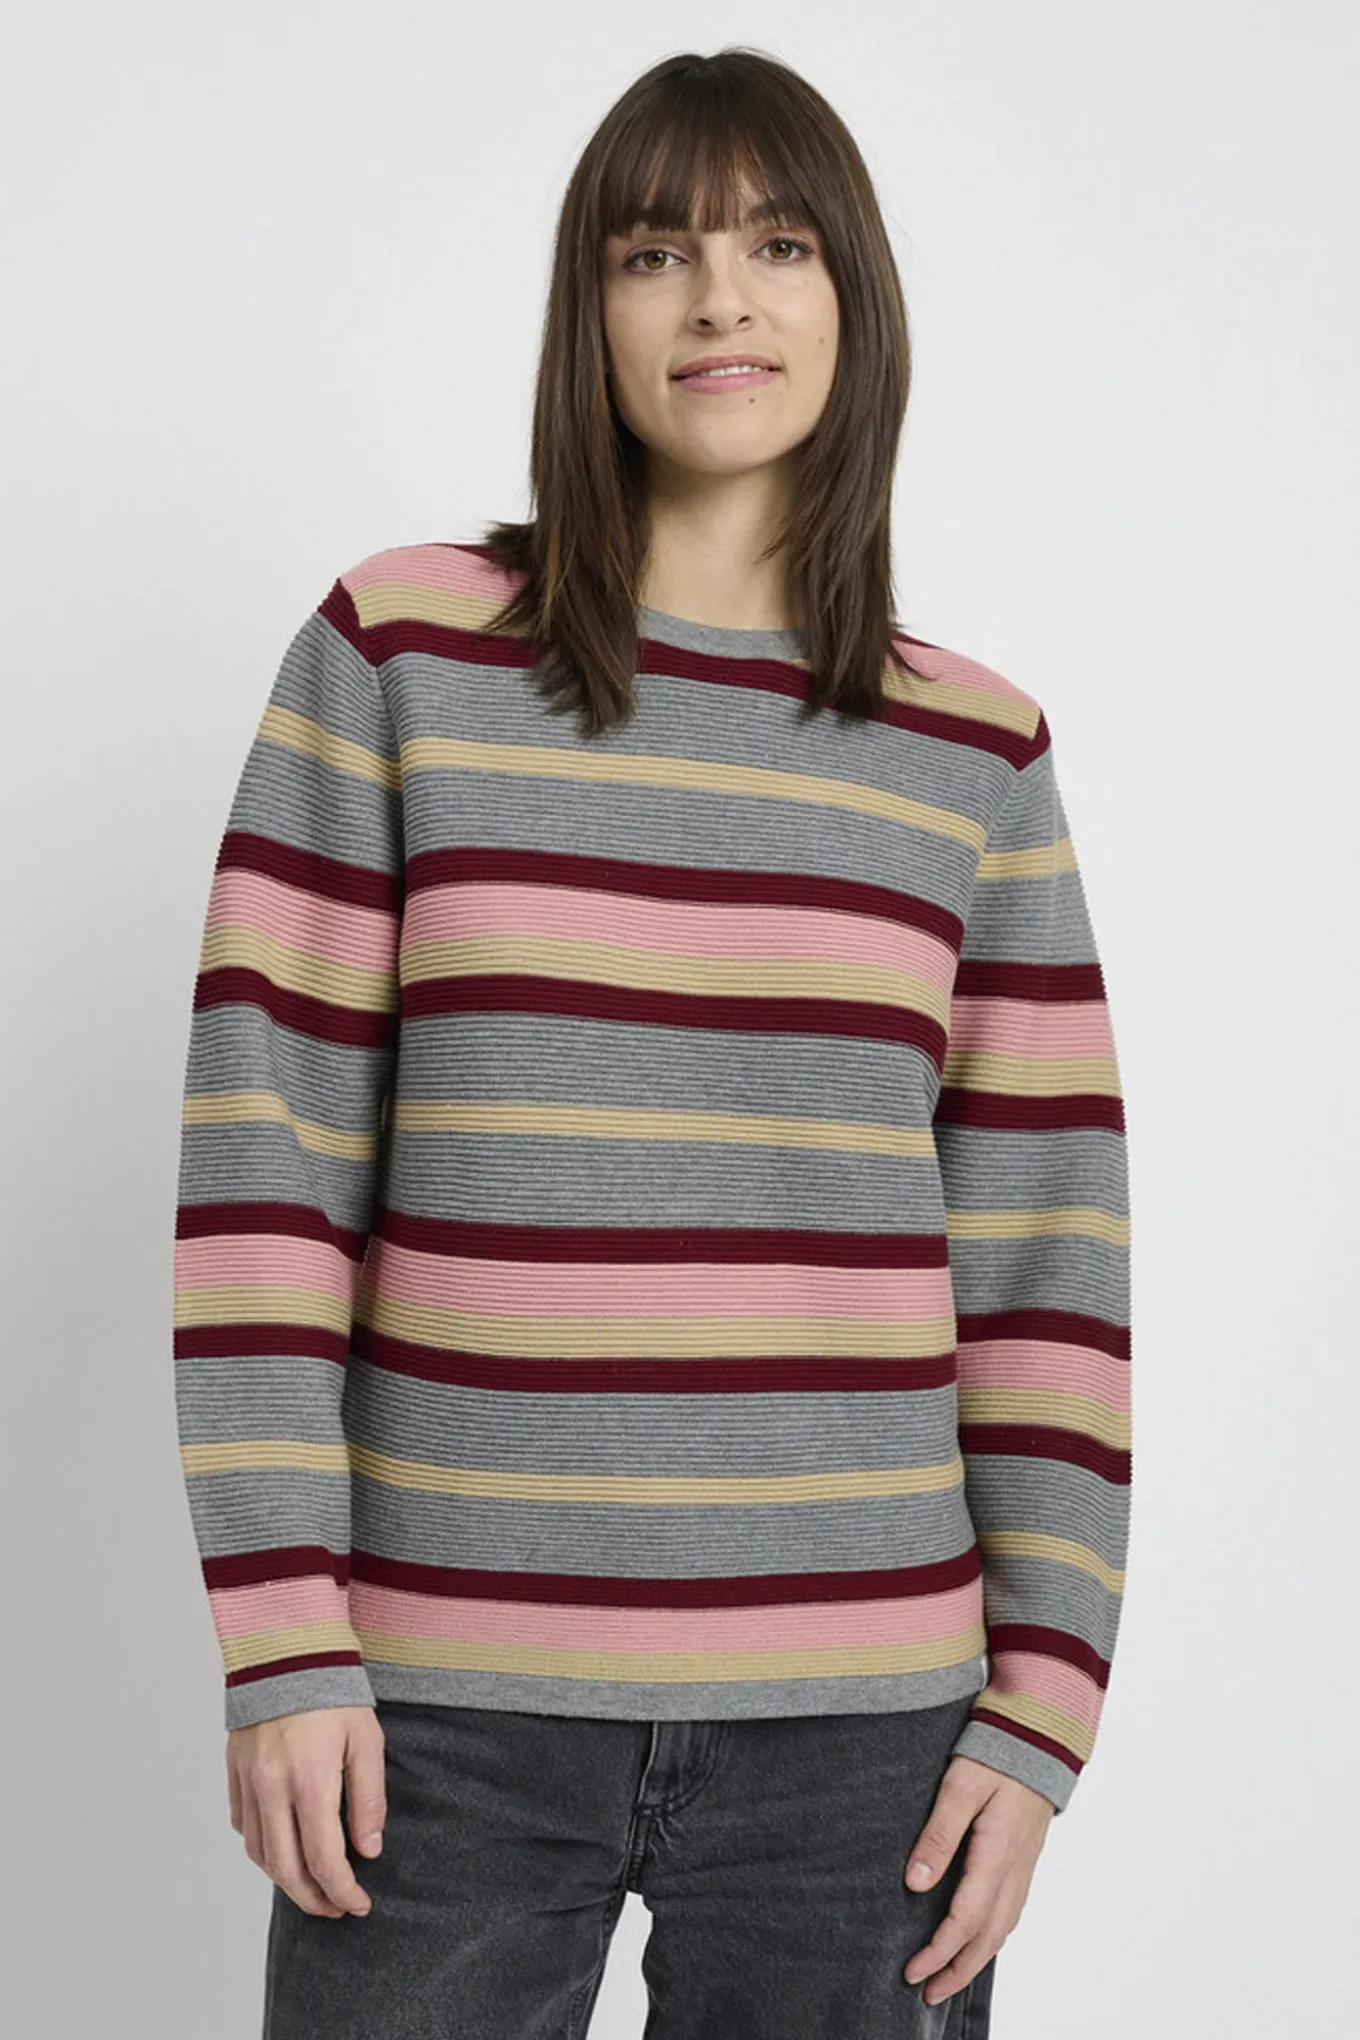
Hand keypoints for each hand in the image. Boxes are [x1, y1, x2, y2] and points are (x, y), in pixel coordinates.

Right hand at [227, 1704, 386, 1917]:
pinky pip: (242, 1826)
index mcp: (310, 1782)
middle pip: (286, 1870)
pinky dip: (262, 1848)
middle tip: (336, 1908)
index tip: (359, 1904)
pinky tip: (283, 1848)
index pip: (324, 1860)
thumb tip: (369, 1850)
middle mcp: (272, 1789)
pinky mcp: (233, 1772)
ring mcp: (248, 1782)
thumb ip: (369, 1800)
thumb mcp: (366, 1742)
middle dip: (313, 1900)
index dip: (343, 1891)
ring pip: (259, 1853)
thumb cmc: (334, 1693)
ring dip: (285, 1879)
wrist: (287, 1651)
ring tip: (312, 1885)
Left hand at [902, 1756, 1054, 2005]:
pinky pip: (1011, 1911)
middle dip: (957, 1970)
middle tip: (928, 1994)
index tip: (912, 1971)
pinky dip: (992, 1936)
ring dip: (975, 1959)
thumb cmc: (995, 1753)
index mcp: (997, 1855)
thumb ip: (938, 1834)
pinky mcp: (1025, 1858)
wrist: (1040, 1734)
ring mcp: (1024, 1866)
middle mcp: (1015, 1869)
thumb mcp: (959, 1786)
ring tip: (948, 1978)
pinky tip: (978, 1940)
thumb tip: (915, 1885)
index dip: (938, 1952)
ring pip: (1002, 1928)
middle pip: (988, 1937)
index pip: (965, 1921)